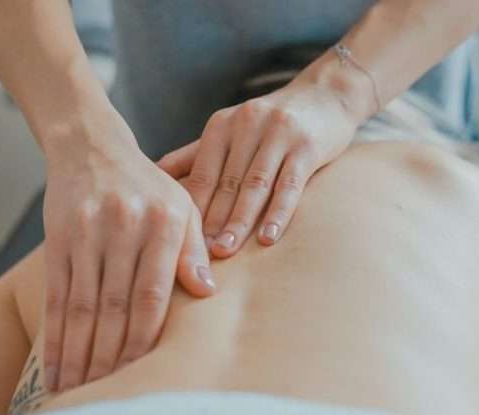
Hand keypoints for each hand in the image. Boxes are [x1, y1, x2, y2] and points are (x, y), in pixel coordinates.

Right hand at [42, 111, 214, 391]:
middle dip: (110, 355)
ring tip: (77, 387)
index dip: (145, 337)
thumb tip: (207, 293)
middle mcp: (125, 226)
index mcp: (164, 222)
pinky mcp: (58, 236)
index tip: (141, 371)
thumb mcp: (182, 206)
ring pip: (83, 305)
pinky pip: (57, 293)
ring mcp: (88, 231)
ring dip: (80, 352)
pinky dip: (54, 332)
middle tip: (106, 391)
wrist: (92, 148)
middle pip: (116, 305)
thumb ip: (194, 250)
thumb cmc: (147, 185)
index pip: (153, 294)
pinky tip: (55, 361)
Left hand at [158, 78, 358, 257]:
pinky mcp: (307, 146)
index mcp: (221, 126)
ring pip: (255, 185)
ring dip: (239, 221)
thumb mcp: (229, 129)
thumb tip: (154, 174)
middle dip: (211, 221)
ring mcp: (278, 134)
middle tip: (198, 255)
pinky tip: (268, 238)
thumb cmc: (269, 122)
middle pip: (226, 182)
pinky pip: (290, 184)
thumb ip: (195, 153)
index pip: (201, 173)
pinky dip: (278, 212)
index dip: (191, 208)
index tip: (179, 240)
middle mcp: (246, 125)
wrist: (325, 95)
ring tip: (225, 250)